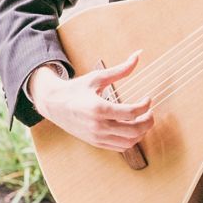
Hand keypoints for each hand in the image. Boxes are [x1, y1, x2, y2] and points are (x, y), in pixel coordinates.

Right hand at [30, 50, 154, 152]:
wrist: (53, 104)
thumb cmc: (76, 89)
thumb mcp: (97, 77)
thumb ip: (120, 70)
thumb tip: (138, 55)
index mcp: (99, 108)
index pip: (132, 113)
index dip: (145, 106)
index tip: (148, 99)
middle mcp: (98, 126)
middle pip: (134, 131)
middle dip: (148, 121)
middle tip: (149, 112)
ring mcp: (97, 137)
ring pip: (130, 142)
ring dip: (141, 132)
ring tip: (141, 119)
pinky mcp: (96, 143)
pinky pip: (120, 147)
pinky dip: (131, 139)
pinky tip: (130, 127)